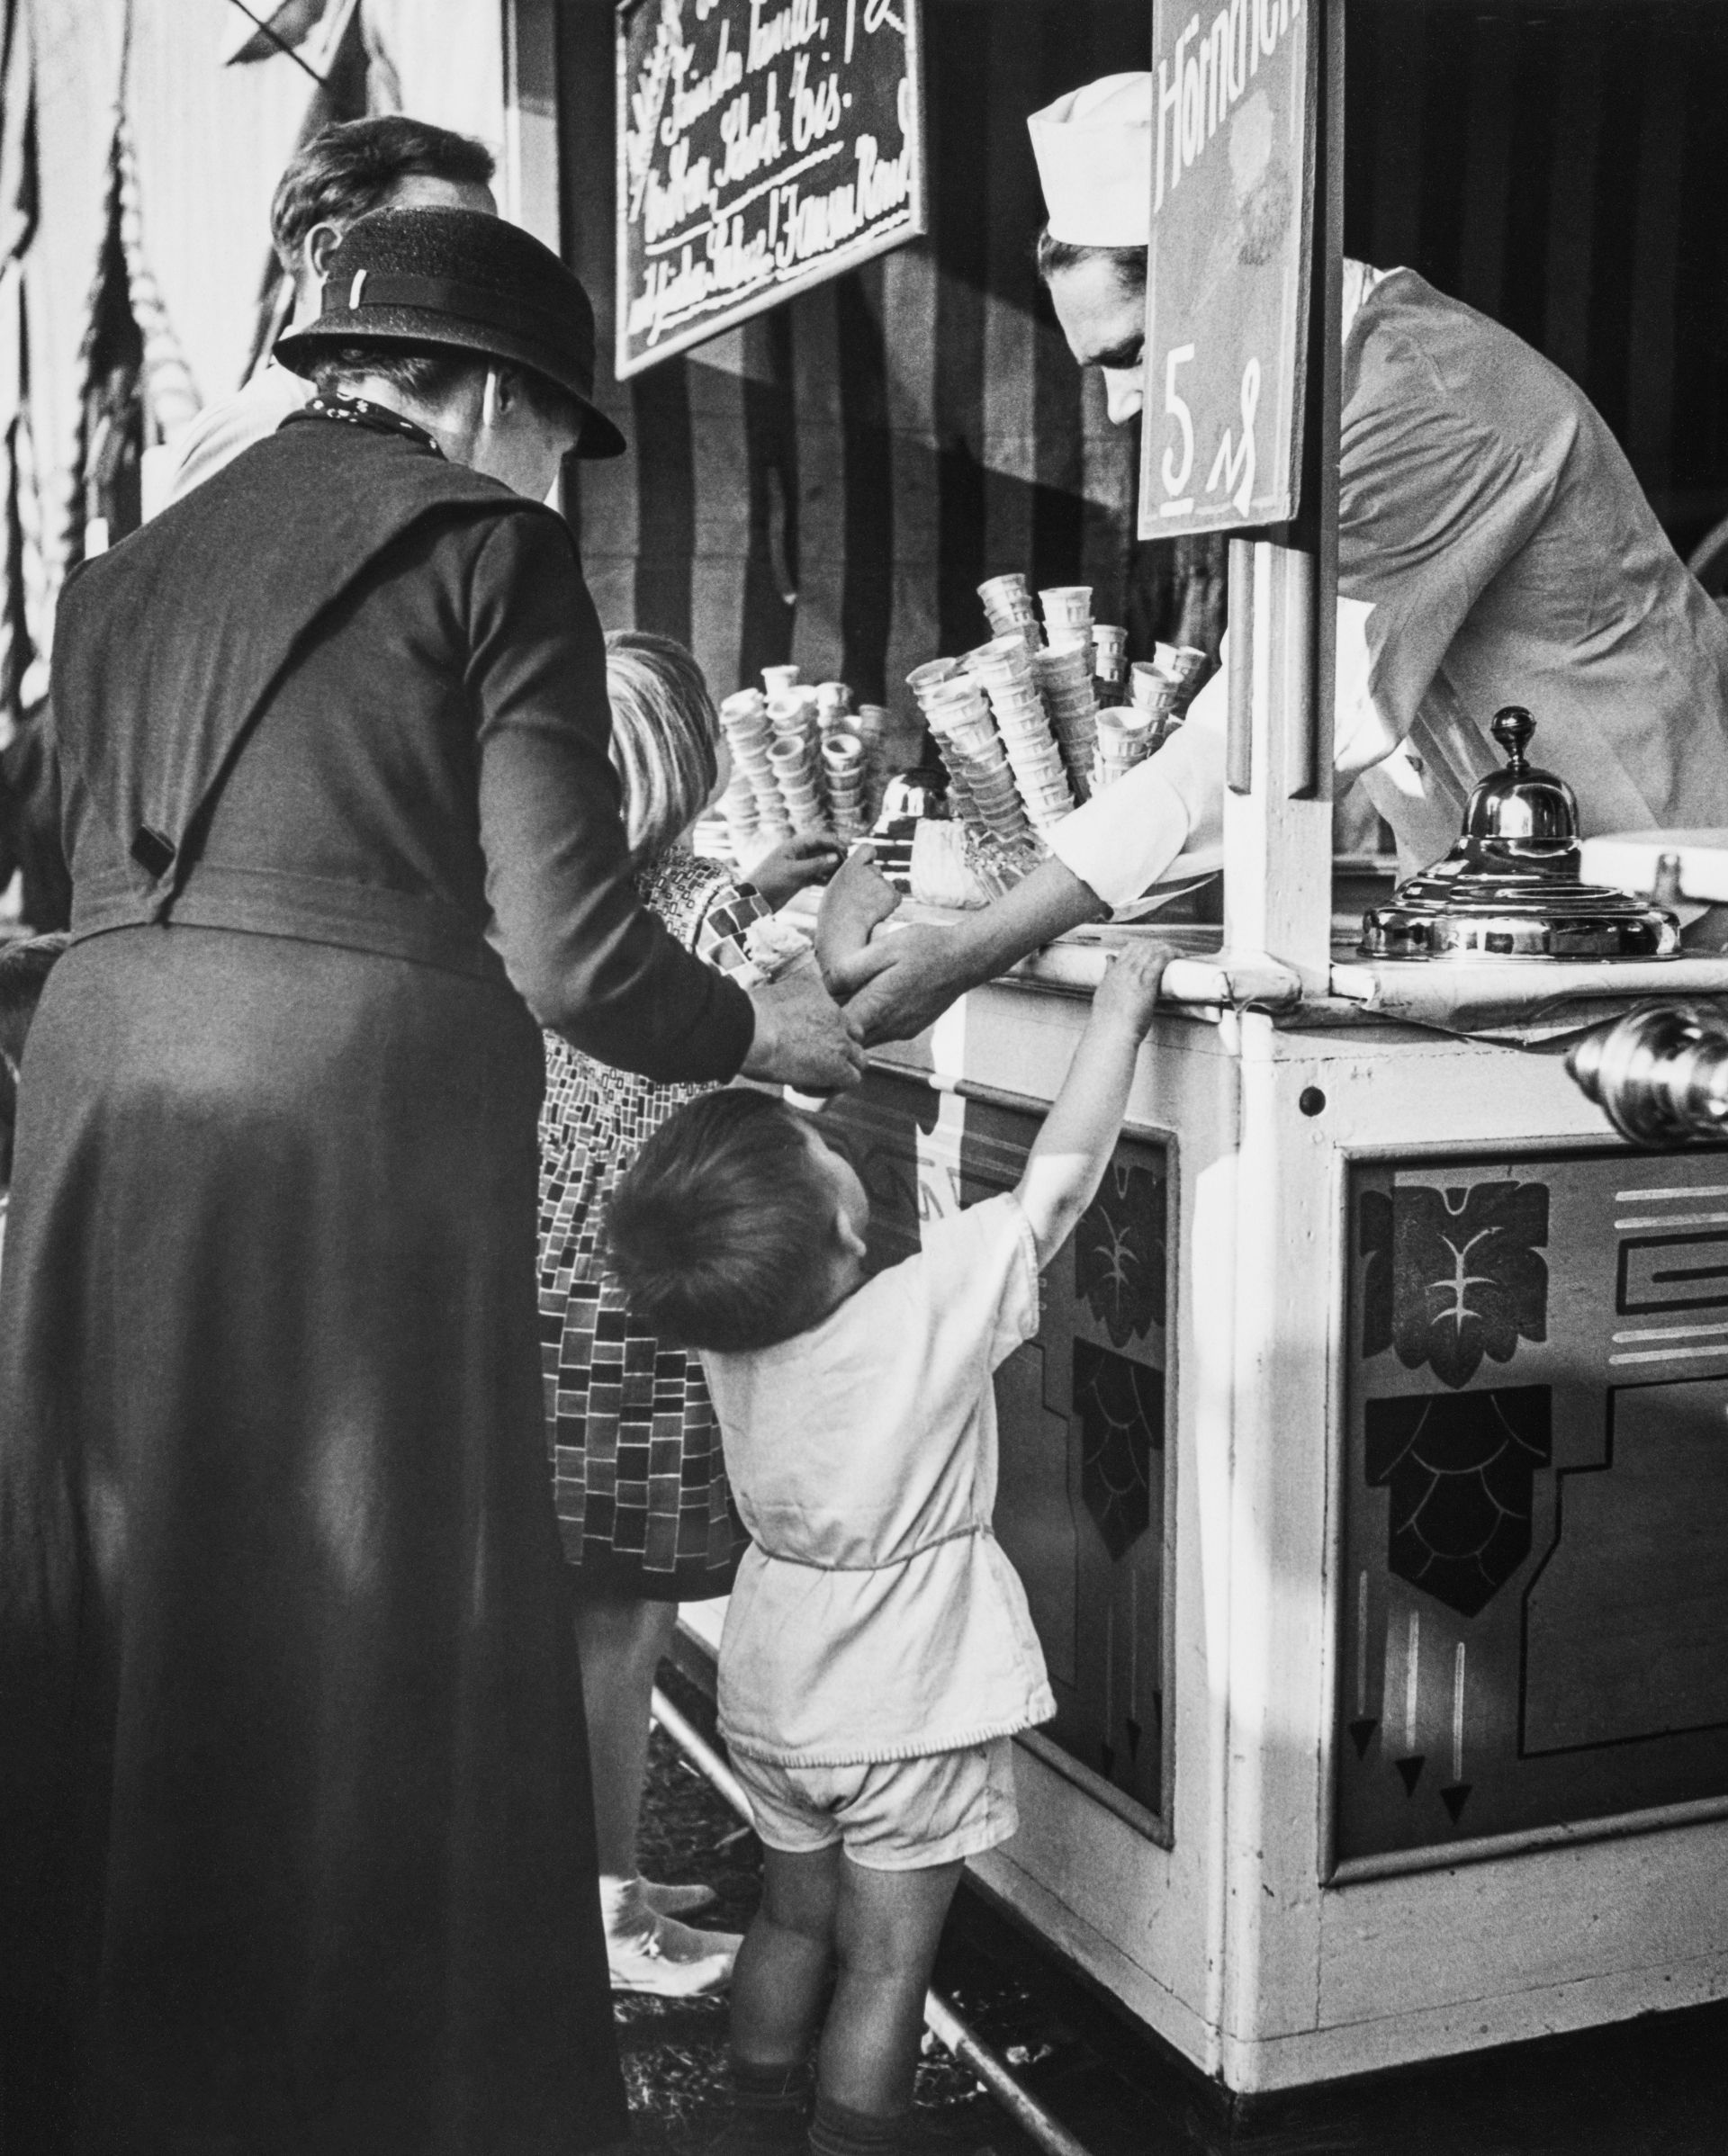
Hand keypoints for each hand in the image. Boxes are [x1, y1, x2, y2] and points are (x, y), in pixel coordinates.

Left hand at [741, 832, 845, 909]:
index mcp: (795, 846)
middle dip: (835, 855)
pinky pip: (816, 876)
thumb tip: (836, 857)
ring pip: (821, 864)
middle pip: (822, 850)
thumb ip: (816, 864)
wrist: (755, 900)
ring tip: (843, 875)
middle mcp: (798, 854)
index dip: (833, 842)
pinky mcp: (799, 880)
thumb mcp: (795, 871)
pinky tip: (833, 884)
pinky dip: (825, 879)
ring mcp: (799, 867)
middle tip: (847, 865)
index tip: (846, 851)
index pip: (819, 838)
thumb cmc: (771, 880)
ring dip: (831, 868)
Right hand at [741, 960, 866, 1092]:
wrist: (750, 1031)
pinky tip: (806, 1087)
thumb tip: (765, 999)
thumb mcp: (768, 991)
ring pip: (858, 1059)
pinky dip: (832, 1087)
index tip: (807, 1041)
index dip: (826, 1031)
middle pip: (854, 1036)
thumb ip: (778, 996)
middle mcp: (836, 1016)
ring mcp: (839, 1042)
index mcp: (819, 993)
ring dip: (840, 1069)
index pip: (837, 1015)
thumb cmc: (748, 1015)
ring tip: (812, 1077)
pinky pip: (850, 1080)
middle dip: (839, 1049)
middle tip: (814, 1060)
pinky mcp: (837, 1067)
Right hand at [814, 845, 901, 985]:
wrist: (842, 935)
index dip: (869, 857)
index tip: (868, 865)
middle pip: (876, 871)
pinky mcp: (891, 895)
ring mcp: (881, 882)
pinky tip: (876, 915)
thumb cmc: (835, 917)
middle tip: (860, 902)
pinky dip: (889, 905)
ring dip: (880, 896)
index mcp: (850, 867)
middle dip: (872, 883)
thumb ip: (851, 877)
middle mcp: (867, 870)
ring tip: (865, 912)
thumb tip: (868, 871)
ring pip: (886, 885)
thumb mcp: (836, 890)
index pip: (867, 849)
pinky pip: (895, 897)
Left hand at [828, 923, 970, 1045]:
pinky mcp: (911, 1029)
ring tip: (840, 1006)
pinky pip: (881, 1034)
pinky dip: (870, 1025)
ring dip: (852, 1028)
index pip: (838, 1029)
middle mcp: (889, 1026)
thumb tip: (826, 985)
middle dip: (834, 1030)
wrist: (966, 959)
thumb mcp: (885, 947)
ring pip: (866, 1039)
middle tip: (818, 1013)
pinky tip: (868, 1004)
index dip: (822, 1023)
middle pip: (849, 1040)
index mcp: (878, 1006)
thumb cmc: (926, 947)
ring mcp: (902, 1031)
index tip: (811, 1011)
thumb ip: (853, 968)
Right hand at [1090, 938, 1176, 1038]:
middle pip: (1142, 947)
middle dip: (1157, 946)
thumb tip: (1109, 960)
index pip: (1129, 949)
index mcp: (1112, 973)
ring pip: (1152, 950)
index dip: (1143, 947)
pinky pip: (1161, 959)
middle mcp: (1123, 970)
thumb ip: (1108, 975)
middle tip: (1169, 952)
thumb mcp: (1103, 993)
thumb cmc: (1109, 1021)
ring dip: (1167, 948)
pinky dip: (1172, 954)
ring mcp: (1134, 975)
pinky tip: (1180, 956)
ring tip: (1177, 954)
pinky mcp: (1146, 982)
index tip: (1153, 951)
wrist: (1112, 1033)